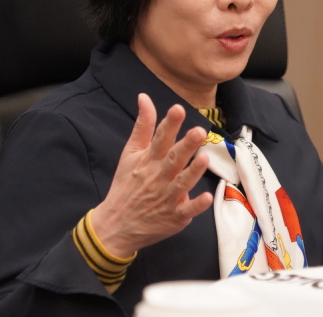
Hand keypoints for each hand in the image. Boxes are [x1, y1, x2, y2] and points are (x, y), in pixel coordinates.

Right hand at [90, 93, 213, 256]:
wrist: (115, 226)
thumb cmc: (126, 185)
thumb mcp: (130, 154)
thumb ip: (142, 126)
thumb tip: (144, 97)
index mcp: (148, 161)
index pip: (160, 139)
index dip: (169, 124)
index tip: (178, 109)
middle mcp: (158, 177)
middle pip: (173, 159)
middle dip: (186, 145)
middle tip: (200, 131)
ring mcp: (166, 198)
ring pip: (182, 183)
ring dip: (193, 172)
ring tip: (205, 158)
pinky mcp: (174, 217)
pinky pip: (187, 210)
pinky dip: (196, 205)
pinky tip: (207, 197)